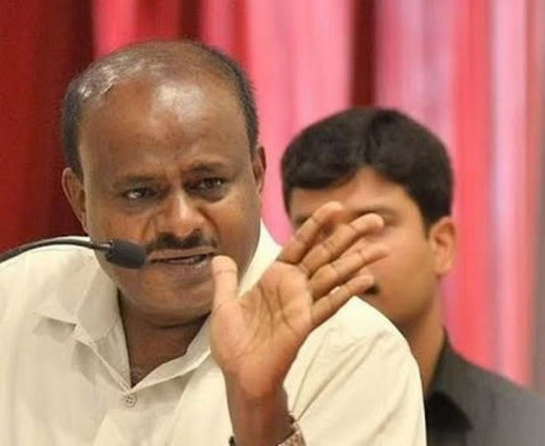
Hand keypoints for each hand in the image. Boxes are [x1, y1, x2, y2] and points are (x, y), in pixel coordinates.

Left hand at [209, 202, 388, 444]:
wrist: (239, 376)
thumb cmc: (233, 344)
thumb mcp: (223, 305)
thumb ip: (225, 280)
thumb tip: (218, 257)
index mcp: (274, 278)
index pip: (300, 245)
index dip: (317, 225)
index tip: (336, 207)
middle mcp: (293, 288)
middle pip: (325, 254)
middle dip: (349, 236)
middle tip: (374, 219)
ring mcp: (302, 305)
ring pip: (334, 276)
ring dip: (358, 260)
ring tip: (381, 246)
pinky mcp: (305, 324)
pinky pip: (329, 304)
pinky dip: (347, 291)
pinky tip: (366, 279)